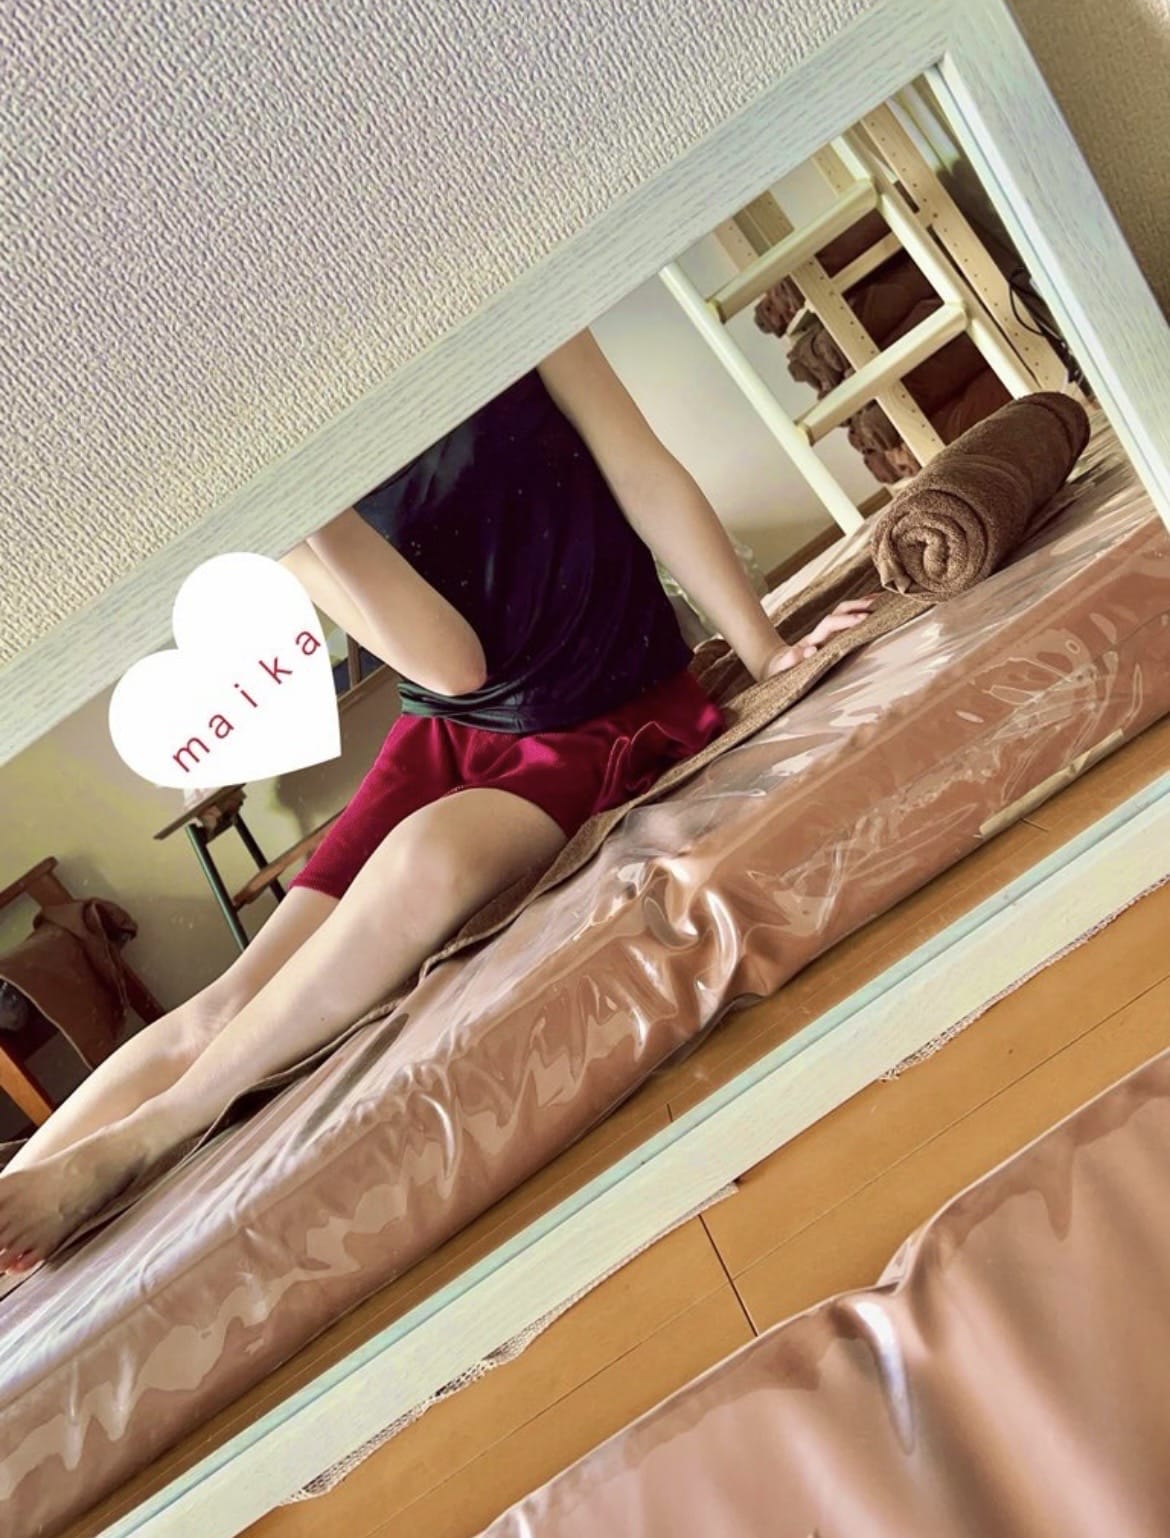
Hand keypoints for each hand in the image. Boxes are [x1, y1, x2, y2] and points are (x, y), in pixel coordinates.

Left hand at [757, 597, 875, 680]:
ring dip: (859, 605)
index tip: (863, 619)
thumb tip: (811, 650)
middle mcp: (820, 633)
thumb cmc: (780, 669)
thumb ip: (793, 658)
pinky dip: (859, 613)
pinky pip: (845, 621)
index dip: (846, 621)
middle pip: (838, 612)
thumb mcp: (783, 666)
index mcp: (812, 640)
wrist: (775, 665)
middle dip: (856, 607)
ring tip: (881, 600)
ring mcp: (825, 634)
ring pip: (843, 614)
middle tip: (876, 605)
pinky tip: (873, 609)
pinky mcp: (829, 637)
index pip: (830, 624)